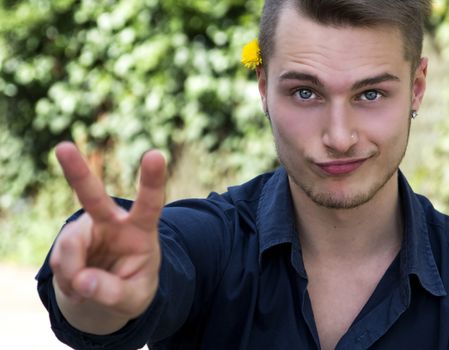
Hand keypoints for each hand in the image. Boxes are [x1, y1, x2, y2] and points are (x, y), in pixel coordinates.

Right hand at [50, 142, 165, 329]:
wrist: (111, 290)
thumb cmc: (133, 286)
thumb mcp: (135, 298)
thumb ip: (114, 293)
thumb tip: (82, 282)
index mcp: (141, 230)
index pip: (150, 204)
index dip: (152, 180)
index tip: (155, 154)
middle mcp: (112, 222)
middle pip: (94, 198)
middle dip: (77, 172)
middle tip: (63, 148)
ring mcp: (87, 230)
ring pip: (70, 247)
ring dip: (74, 275)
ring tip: (88, 288)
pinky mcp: (68, 240)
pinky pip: (58, 262)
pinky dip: (67, 281)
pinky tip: (79, 283)